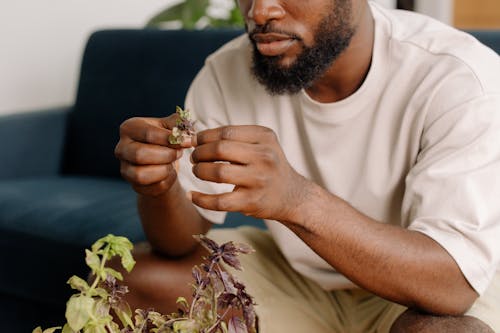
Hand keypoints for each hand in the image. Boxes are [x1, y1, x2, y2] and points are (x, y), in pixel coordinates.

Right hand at [114, 115, 192, 195]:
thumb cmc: (165, 139)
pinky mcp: (134, 185)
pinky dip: (167, 181)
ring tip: (173, 163)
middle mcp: (121, 148)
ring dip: (164, 170)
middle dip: (166, 155)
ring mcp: (125, 169)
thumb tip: (185, 129)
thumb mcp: (171, 126)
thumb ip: (178, 123)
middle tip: (179, 153)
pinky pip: (151, 188)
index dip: (171, 138)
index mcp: (129, 128)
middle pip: (140, 154)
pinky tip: (171, 173)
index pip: (148, 134)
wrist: (163, 160)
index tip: (188, 141)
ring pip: (141, 175)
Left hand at [190, 125, 308, 220]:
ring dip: (200, 171)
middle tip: (194, 158)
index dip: (205, 136)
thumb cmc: (269, 167)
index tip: (195, 141)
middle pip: (220, 149)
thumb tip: (197, 137)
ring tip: (197, 171)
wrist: (292, 195)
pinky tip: (192, 195)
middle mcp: (264, 157)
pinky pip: (220, 201)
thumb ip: (236, 138)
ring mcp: (259, 180)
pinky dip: (201, 199)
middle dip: (200, 153)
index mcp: (265, 138)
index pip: (226, 132)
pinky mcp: (252, 201)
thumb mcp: (263, 144)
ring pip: (218, 172)